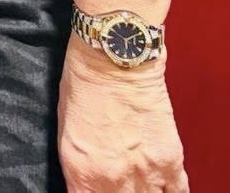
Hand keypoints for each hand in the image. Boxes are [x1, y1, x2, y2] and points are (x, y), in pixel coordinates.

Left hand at [58, 41, 186, 190]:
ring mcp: (146, 172)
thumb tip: (87, 184)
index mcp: (81, 169)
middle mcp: (114, 178)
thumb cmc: (83, 83)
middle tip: (116, 184)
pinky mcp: (170, 161)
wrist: (114, 57)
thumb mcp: (66, 129)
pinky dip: (169, 192)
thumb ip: (79, 165)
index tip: (93, 191)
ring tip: (136, 183)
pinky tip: (160, 186)